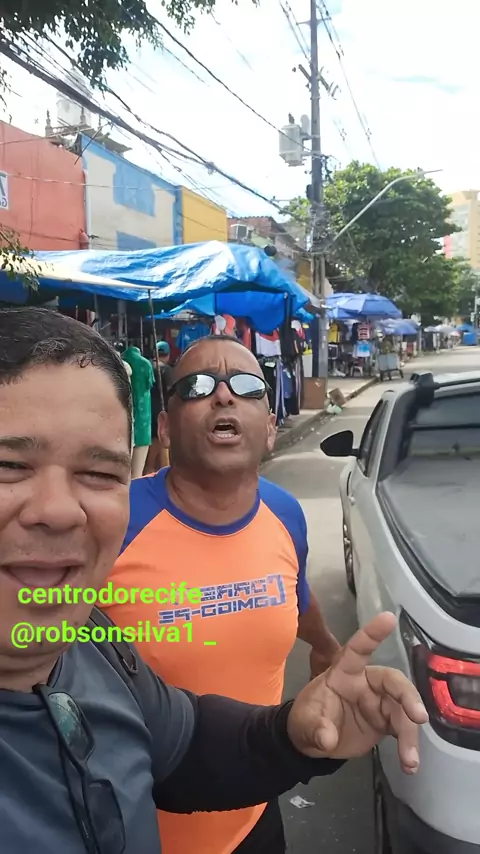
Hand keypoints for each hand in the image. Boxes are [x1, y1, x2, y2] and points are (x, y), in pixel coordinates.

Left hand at [287, 612, 428, 774]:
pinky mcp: (386, 721)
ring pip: (403, 710)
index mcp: (344, 673)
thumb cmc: (306, 719)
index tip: (389, 618)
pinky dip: (409, 746)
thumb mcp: (304, 723)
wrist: (312, 742)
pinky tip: (410, 764)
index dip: (372, 634)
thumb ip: (316, 728)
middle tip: (418, 717)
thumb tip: (326, 739)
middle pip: (392, 681)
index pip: (357, 649)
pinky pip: (404, 729)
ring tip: (410, 760)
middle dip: (407, 696)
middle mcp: (366, 683)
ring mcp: (378, 702)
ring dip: (410, 733)